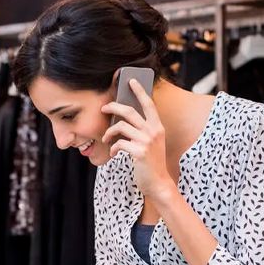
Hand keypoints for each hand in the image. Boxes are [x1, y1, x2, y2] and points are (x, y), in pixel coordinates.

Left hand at [101, 79, 174, 200]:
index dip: (139, 90)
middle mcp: (154, 131)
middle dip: (113, 107)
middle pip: (129, 111)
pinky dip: (113, 148)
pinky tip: (113, 154)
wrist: (159, 183)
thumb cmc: (152, 162)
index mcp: (158, 127)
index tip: (131, 80)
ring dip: (109, 132)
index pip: (148, 104)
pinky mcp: (139, 152)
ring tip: (106, 139)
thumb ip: (143, 130)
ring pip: (120, 126)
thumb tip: (123, 118)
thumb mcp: (152, 143)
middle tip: (104, 108)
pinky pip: (119, 144)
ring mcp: (147, 141)